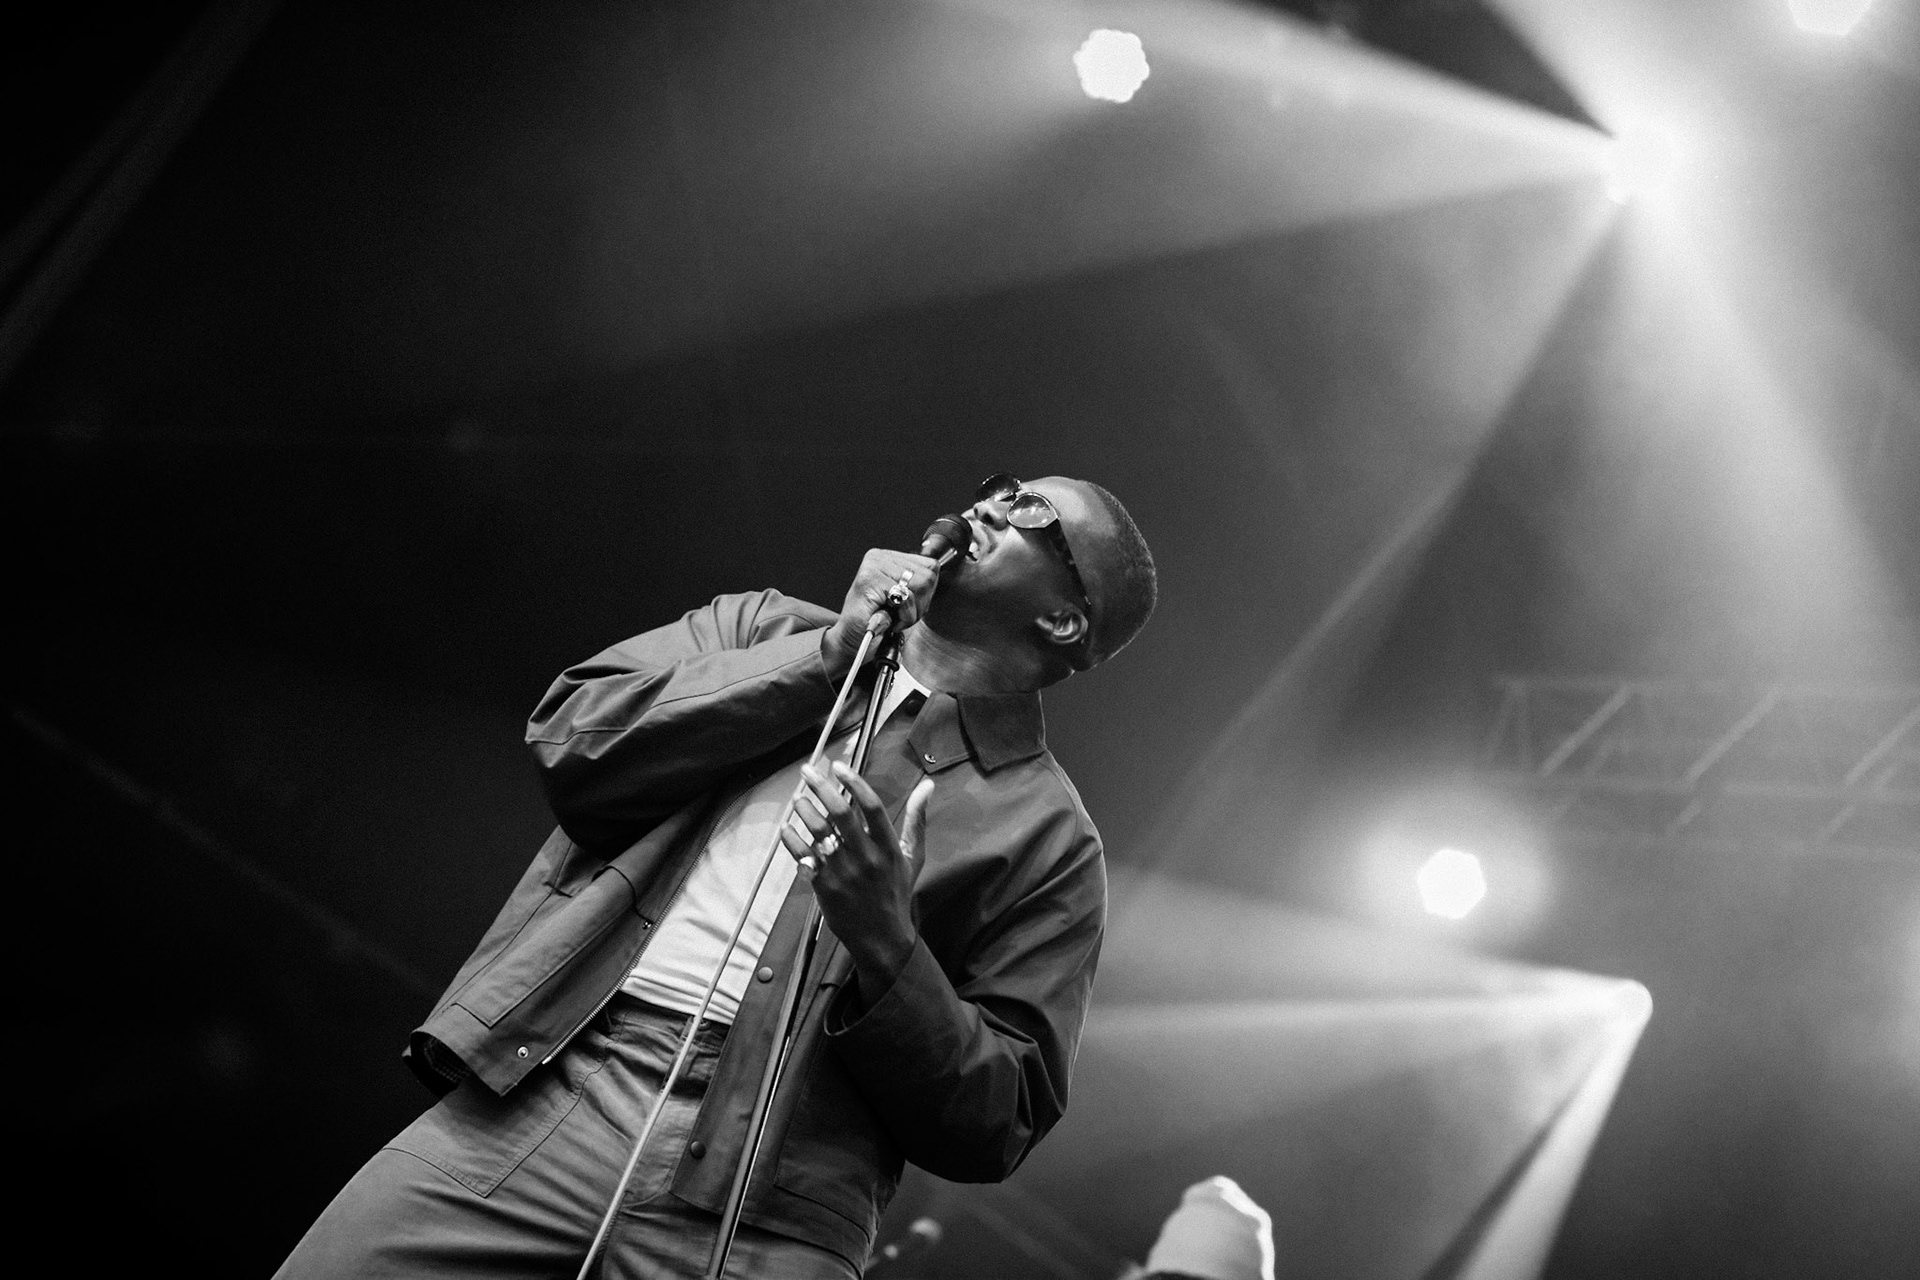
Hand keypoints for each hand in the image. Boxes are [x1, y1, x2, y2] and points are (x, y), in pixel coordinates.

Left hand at [779, 763, 934, 1000]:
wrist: (881, 938)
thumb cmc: (897, 893)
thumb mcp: (912, 857)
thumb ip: (917, 820)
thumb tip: (928, 786)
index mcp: (888, 847)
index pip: (871, 806)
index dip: (854, 782)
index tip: (838, 767)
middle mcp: (866, 857)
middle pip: (840, 813)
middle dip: (821, 787)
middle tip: (808, 771)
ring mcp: (843, 872)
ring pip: (818, 832)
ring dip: (804, 810)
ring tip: (798, 799)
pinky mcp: (824, 887)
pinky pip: (802, 857)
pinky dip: (792, 839)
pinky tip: (786, 828)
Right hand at [821, 548, 940, 676]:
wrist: (853, 642)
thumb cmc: (876, 624)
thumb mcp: (904, 600)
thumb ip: (919, 584)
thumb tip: (936, 570)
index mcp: (889, 558)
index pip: (930, 566)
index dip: (926, 594)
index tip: (908, 607)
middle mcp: (879, 557)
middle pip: (928, 576)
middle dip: (920, 604)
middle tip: (899, 615)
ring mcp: (873, 566)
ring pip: (920, 585)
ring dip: (910, 612)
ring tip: (891, 617)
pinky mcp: (869, 580)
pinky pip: (905, 598)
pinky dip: (901, 617)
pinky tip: (886, 620)